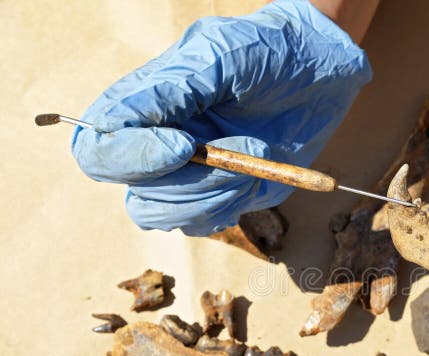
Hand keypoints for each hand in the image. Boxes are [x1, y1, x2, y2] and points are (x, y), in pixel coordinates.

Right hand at [72, 0, 370, 235]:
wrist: (323, 70)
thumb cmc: (269, 51)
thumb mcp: (221, 56)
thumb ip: (169, 89)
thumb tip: (119, 124)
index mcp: (143, 106)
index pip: (98, 152)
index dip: (132, 159)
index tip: (185, 145)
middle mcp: (157, 145)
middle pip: (138, 196)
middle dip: (192, 183)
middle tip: (246, 147)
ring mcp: (189, 175)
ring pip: (169, 217)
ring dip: (218, 194)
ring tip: (258, 153)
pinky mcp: (222, 195)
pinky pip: (204, 223)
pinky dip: (233, 205)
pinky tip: (259, 174)